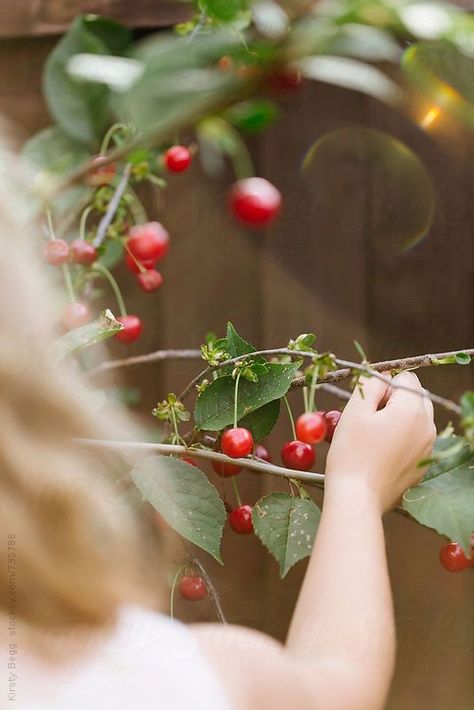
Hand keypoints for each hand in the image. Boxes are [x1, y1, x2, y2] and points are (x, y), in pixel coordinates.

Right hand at [325, 371, 436, 512]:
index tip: (368, 404)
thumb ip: (370, 384)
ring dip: (400, 418)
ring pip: (418, 418)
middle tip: (370, 418)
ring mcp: (428, 447)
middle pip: (417, 396)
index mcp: (412, 409)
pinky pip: (416, 439)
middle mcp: (428, 426)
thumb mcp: (355, 410)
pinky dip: (403, 438)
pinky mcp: (423, 464)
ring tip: (375, 436)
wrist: (357, 497)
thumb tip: (382, 377)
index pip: (406, 378)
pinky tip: (382, 452)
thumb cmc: (351, 453)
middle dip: (396, 400)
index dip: (384, 386)